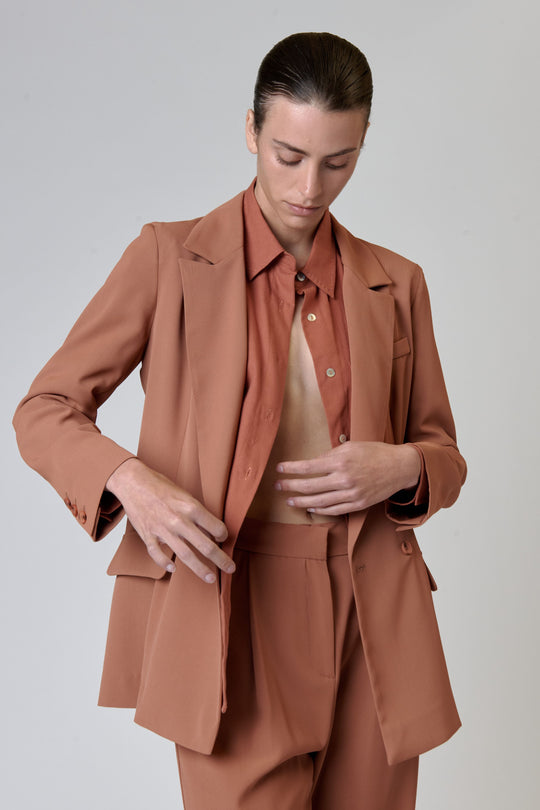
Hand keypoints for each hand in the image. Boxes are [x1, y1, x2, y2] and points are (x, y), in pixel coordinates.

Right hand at [105, 458, 233, 582]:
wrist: (133, 481)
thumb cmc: (160, 485)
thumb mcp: (184, 494)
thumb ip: (196, 513)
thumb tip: (210, 530)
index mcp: (191, 507)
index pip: (216, 527)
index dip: (224, 535)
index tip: (224, 538)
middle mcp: (179, 520)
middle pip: (205, 546)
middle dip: (221, 559)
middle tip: (230, 568)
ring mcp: (163, 530)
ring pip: (185, 555)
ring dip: (200, 569)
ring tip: (210, 578)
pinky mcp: (148, 535)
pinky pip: (158, 554)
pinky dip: (165, 563)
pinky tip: (173, 569)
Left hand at [275, 442, 420, 515]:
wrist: (399, 467)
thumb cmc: (375, 452)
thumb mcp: (351, 446)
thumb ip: (331, 455)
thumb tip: (313, 462)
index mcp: (341, 461)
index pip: (308, 466)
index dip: (291, 468)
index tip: (279, 468)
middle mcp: (344, 479)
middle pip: (310, 486)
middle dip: (290, 486)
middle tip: (278, 485)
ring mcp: (351, 494)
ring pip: (319, 502)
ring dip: (301, 501)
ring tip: (289, 500)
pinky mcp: (358, 504)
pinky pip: (334, 510)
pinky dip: (319, 510)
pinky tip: (309, 507)